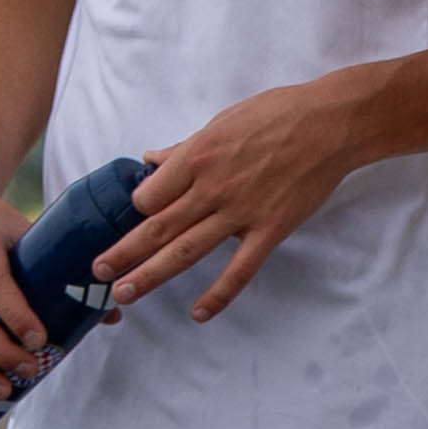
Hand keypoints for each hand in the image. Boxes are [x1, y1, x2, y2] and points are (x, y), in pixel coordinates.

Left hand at [98, 71, 376, 320]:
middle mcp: (211, 187)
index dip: (137, 209)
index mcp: (197, 156)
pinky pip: (239, 270)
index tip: (135, 220)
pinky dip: (218, 294)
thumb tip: (152, 160)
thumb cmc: (278, 114)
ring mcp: (240, 212)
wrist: (330, 124)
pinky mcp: (270, 230)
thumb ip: (185, 149)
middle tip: (96, 273)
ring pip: (185, 251)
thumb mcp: (222, 121)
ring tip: (124, 295)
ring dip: (151, 275)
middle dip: (123, 252)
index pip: (150, 195)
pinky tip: (198, 314)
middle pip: (156, 227)